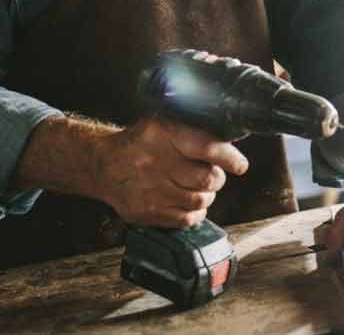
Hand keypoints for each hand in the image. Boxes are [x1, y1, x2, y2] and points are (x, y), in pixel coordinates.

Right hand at [97, 113, 248, 227]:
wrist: (103, 165)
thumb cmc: (140, 143)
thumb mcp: (162, 124)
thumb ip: (192, 130)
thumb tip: (230, 142)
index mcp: (163, 135)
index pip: (207, 148)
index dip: (229, 158)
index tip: (240, 165)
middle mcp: (156, 162)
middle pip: (207, 178)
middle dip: (218, 178)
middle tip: (214, 174)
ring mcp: (151, 190)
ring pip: (199, 200)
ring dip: (207, 195)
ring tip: (198, 187)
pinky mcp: (147, 212)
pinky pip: (185, 219)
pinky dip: (195, 213)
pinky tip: (188, 203)